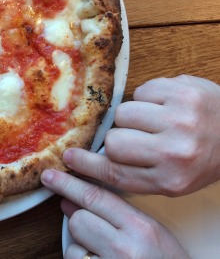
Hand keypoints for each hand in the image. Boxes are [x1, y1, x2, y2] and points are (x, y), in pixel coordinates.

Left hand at [41, 169, 189, 258]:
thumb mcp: (153, 232)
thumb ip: (118, 212)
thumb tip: (73, 200)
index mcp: (141, 227)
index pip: (96, 197)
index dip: (68, 184)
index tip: (51, 176)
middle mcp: (125, 247)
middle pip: (79, 219)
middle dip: (79, 220)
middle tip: (81, 219)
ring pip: (73, 246)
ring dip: (80, 247)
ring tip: (100, 252)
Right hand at [63, 75, 219, 195]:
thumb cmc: (204, 158)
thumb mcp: (174, 180)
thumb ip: (136, 174)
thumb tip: (91, 160)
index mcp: (171, 180)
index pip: (116, 174)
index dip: (87, 165)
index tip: (69, 157)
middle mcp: (175, 151)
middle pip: (114, 142)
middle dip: (119, 138)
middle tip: (136, 137)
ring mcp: (179, 119)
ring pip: (123, 113)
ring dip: (132, 116)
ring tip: (153, 119)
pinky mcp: (182, 92)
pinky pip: (140, 91)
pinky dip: (148, 98)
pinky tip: (165, 105)